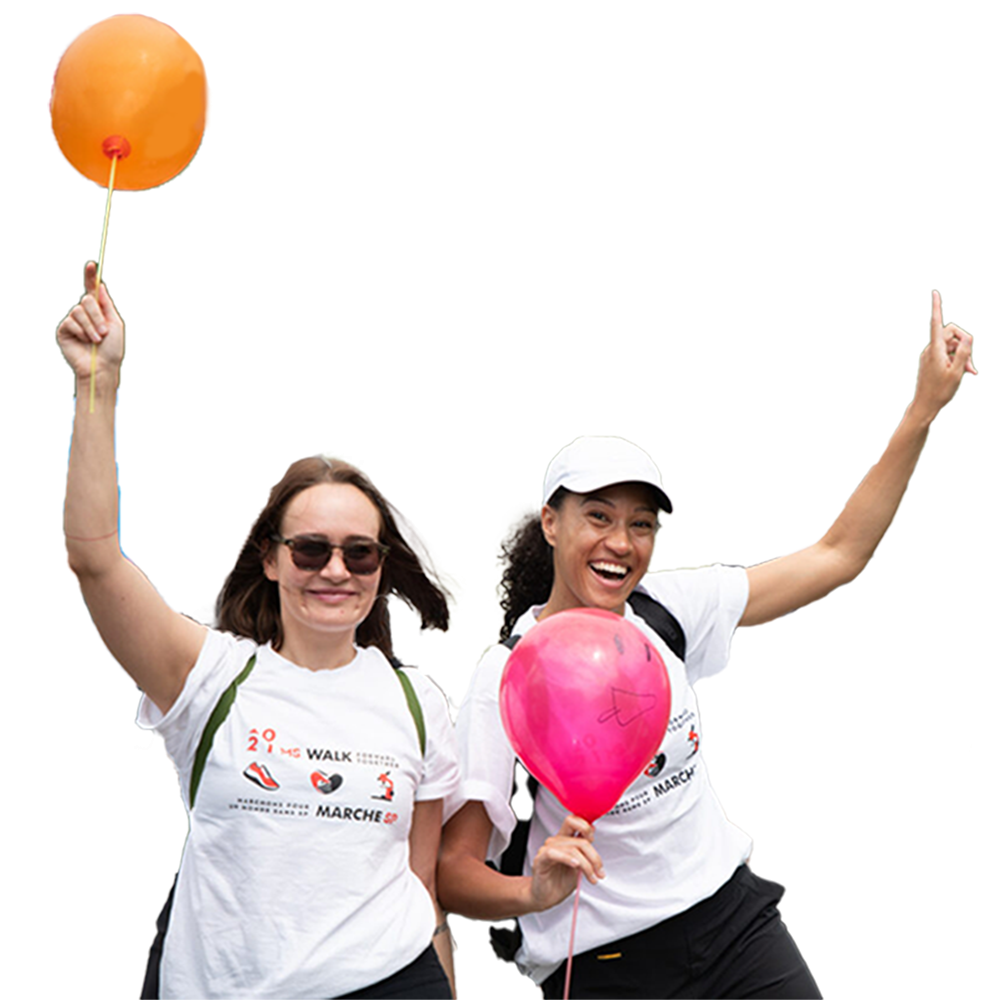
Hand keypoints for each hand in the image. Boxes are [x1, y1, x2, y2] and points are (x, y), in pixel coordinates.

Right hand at [55, 262, 123, 378]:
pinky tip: (85, 341)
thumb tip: (101, 285)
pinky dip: (81, 331)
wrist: (102, 367)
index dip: (91, 277)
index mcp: (99, 311)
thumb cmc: (112, 349)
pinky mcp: (64, 330)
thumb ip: (107, 305)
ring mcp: (73, 321)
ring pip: (78, 311)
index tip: (92, 264)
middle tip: (104, 333)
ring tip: (96, 340)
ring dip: (91, 327)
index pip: (92, 290)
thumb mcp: (115, 324)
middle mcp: (85, 314)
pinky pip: (70, 321)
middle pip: (86, 300)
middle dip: (97, 316)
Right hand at [527, 815, 604, 912]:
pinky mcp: (540, 859)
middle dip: (594, 856)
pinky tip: (575, 865)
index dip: (585, 826)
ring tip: (591, 877)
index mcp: (565, 840)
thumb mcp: (579, 867)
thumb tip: (593, 832)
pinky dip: (567, 858)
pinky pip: (554, 853)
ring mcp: (547, 849)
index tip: (594, 841)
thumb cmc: (560, 882)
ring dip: (586, 865)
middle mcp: (556, 842)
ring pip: (572, 849)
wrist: (547, 898)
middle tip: (599, 870)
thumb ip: (584, 850)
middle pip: (580, 839)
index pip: (573, 821)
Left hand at [912, 291, 975, 418]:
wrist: (925, 405)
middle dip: (964, 342)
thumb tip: (966, 338)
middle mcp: (931, 349)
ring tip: (970, 371)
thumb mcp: (957, 372)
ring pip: (952, 345)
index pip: (936, 323)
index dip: (936, 307)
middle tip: (971, 362)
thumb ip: (963, 353)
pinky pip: (948, 353)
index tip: (934, 293)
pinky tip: (966, 372)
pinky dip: (957, 360)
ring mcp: (930, 355)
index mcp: (935, 349)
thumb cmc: (940, 391)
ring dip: (963, 354)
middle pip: (951, 333)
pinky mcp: (932, 360)